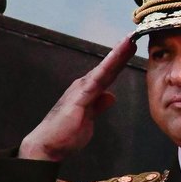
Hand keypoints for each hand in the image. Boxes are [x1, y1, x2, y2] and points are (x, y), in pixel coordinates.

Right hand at [19, 36, 135, 161]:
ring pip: (103, 70)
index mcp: (88, 91)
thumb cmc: (65, 134)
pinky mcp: (80, 97)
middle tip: (133, 37)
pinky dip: (106, 69)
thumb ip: (98, 106)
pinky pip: (97, 81)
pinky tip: (114, 61)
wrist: (48, 145)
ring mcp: (81, 90)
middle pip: (107, 68)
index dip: (119, 61)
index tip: (131, 48)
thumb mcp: (89, 119)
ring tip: (128, 42)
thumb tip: (110, 96)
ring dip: (116, 55)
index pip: (107, 74)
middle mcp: (84, 86)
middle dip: (120, 53)